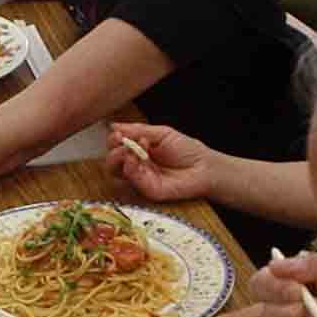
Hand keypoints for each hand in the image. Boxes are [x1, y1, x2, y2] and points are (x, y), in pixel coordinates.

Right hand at [104, 124, 228, 202]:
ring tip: (128, 150)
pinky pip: (131, 181)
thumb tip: (114, 126)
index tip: (118, 134)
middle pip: (111, 162)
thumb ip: (137, 129)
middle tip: (120, 141)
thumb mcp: (161, 133)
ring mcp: (140, 179)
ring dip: (118, 159)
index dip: (113, 140)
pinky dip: (129, 169)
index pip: (116, 147)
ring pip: (116, 174)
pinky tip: (134, 159)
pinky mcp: (147, 190)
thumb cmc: (187, 150)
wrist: (205, 167)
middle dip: (113, 150)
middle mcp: (136, 166)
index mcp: (138, 151)